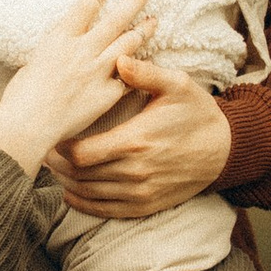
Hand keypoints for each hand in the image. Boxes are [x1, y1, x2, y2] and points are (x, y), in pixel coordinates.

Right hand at [0, 0, 151, 178]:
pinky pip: (128, 77)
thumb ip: (56, 49)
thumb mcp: (34, 59)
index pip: (86, 4)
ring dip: (143, 29)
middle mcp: (82, 50)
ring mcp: (97, 71)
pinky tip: (149, 63)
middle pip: (115, 18)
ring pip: (128, 43)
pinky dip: (138, 69)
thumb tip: (64, 44)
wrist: (27, 126)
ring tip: (154, 19)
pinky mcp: (106, 94)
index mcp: (60, 37)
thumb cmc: (21, 95)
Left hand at [54, 57, 232, 219]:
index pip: (82, 153)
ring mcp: (140, 192)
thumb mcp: (177, 85)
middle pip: (79, 175)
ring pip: (88, 193)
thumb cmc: (197, 113)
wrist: (224, 149)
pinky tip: (70, 193)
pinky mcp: (146, 205)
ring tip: (54, 168)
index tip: (54, 136)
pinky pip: (106, 211)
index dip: (61, 147)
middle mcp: (134, 172)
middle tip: (46, 150)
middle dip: (58, 164)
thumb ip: (146, 73)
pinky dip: (83, 204)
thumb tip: (119, 60)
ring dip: (66, 182)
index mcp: (135, 141)